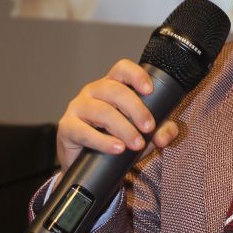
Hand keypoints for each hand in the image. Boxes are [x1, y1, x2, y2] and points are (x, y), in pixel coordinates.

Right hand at [56, 60, 178, 172]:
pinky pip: (84, 131)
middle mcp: (93, 91)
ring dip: (123, 128)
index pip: (122, 69)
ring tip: (136, 144)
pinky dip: (103, 141)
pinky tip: (117, 148)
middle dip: (136, 109)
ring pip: (102, 111)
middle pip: (114, 90)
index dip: (136, 75)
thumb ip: (159, 131)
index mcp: (112, 85)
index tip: (150, 90)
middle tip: (149, 128)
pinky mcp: (67, 127)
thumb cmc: (115, 138)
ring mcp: (78, 107)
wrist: (86, 163)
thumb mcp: (142, 134)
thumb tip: (165, 136)